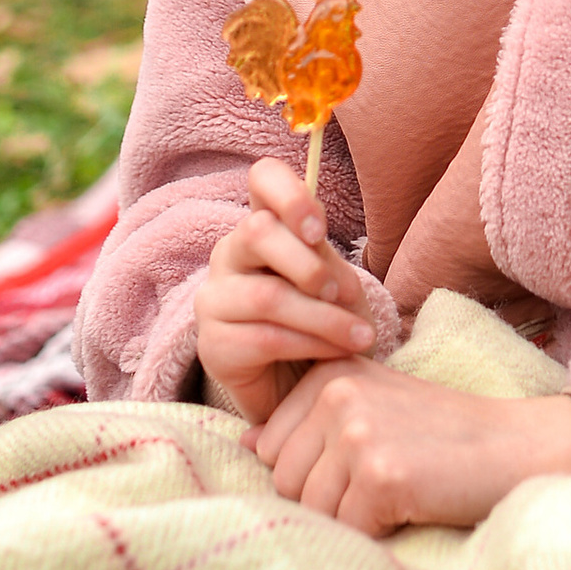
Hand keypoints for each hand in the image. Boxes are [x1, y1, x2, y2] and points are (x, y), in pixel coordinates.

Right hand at [197, 158, 376, 421]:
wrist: (307, 390)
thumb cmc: (325, 327)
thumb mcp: (339, 288)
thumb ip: (327, 261)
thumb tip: (317, 244)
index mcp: (264, 226)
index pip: (263, 179)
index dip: (290, 195)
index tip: (319, 230)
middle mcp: (230, 255)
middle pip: (257, 232)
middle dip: (310, 265)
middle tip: (345, 294)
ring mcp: (214, 299)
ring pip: (266, 296)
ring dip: (324, 318)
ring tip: (359, 337)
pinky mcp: (212, 347)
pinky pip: (264, 339)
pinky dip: (311, 346)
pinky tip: (336, 355)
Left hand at [250, 362, 570, 536]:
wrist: (520, 448)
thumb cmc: (445, 435)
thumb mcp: (374, 406)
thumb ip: (309, 421)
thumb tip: (243, 444)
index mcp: (328, 374)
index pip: (271, 451)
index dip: (317, 472)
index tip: (367, 460)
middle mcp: (337, 395)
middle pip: (285, 483)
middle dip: (329, 499)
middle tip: (387, 481)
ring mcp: (358, 434)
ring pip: (312, 511)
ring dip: (354, 517)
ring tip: (402, 491)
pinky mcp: (382, 476)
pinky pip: (349, 531)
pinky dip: (379, 533)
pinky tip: (415, 505)